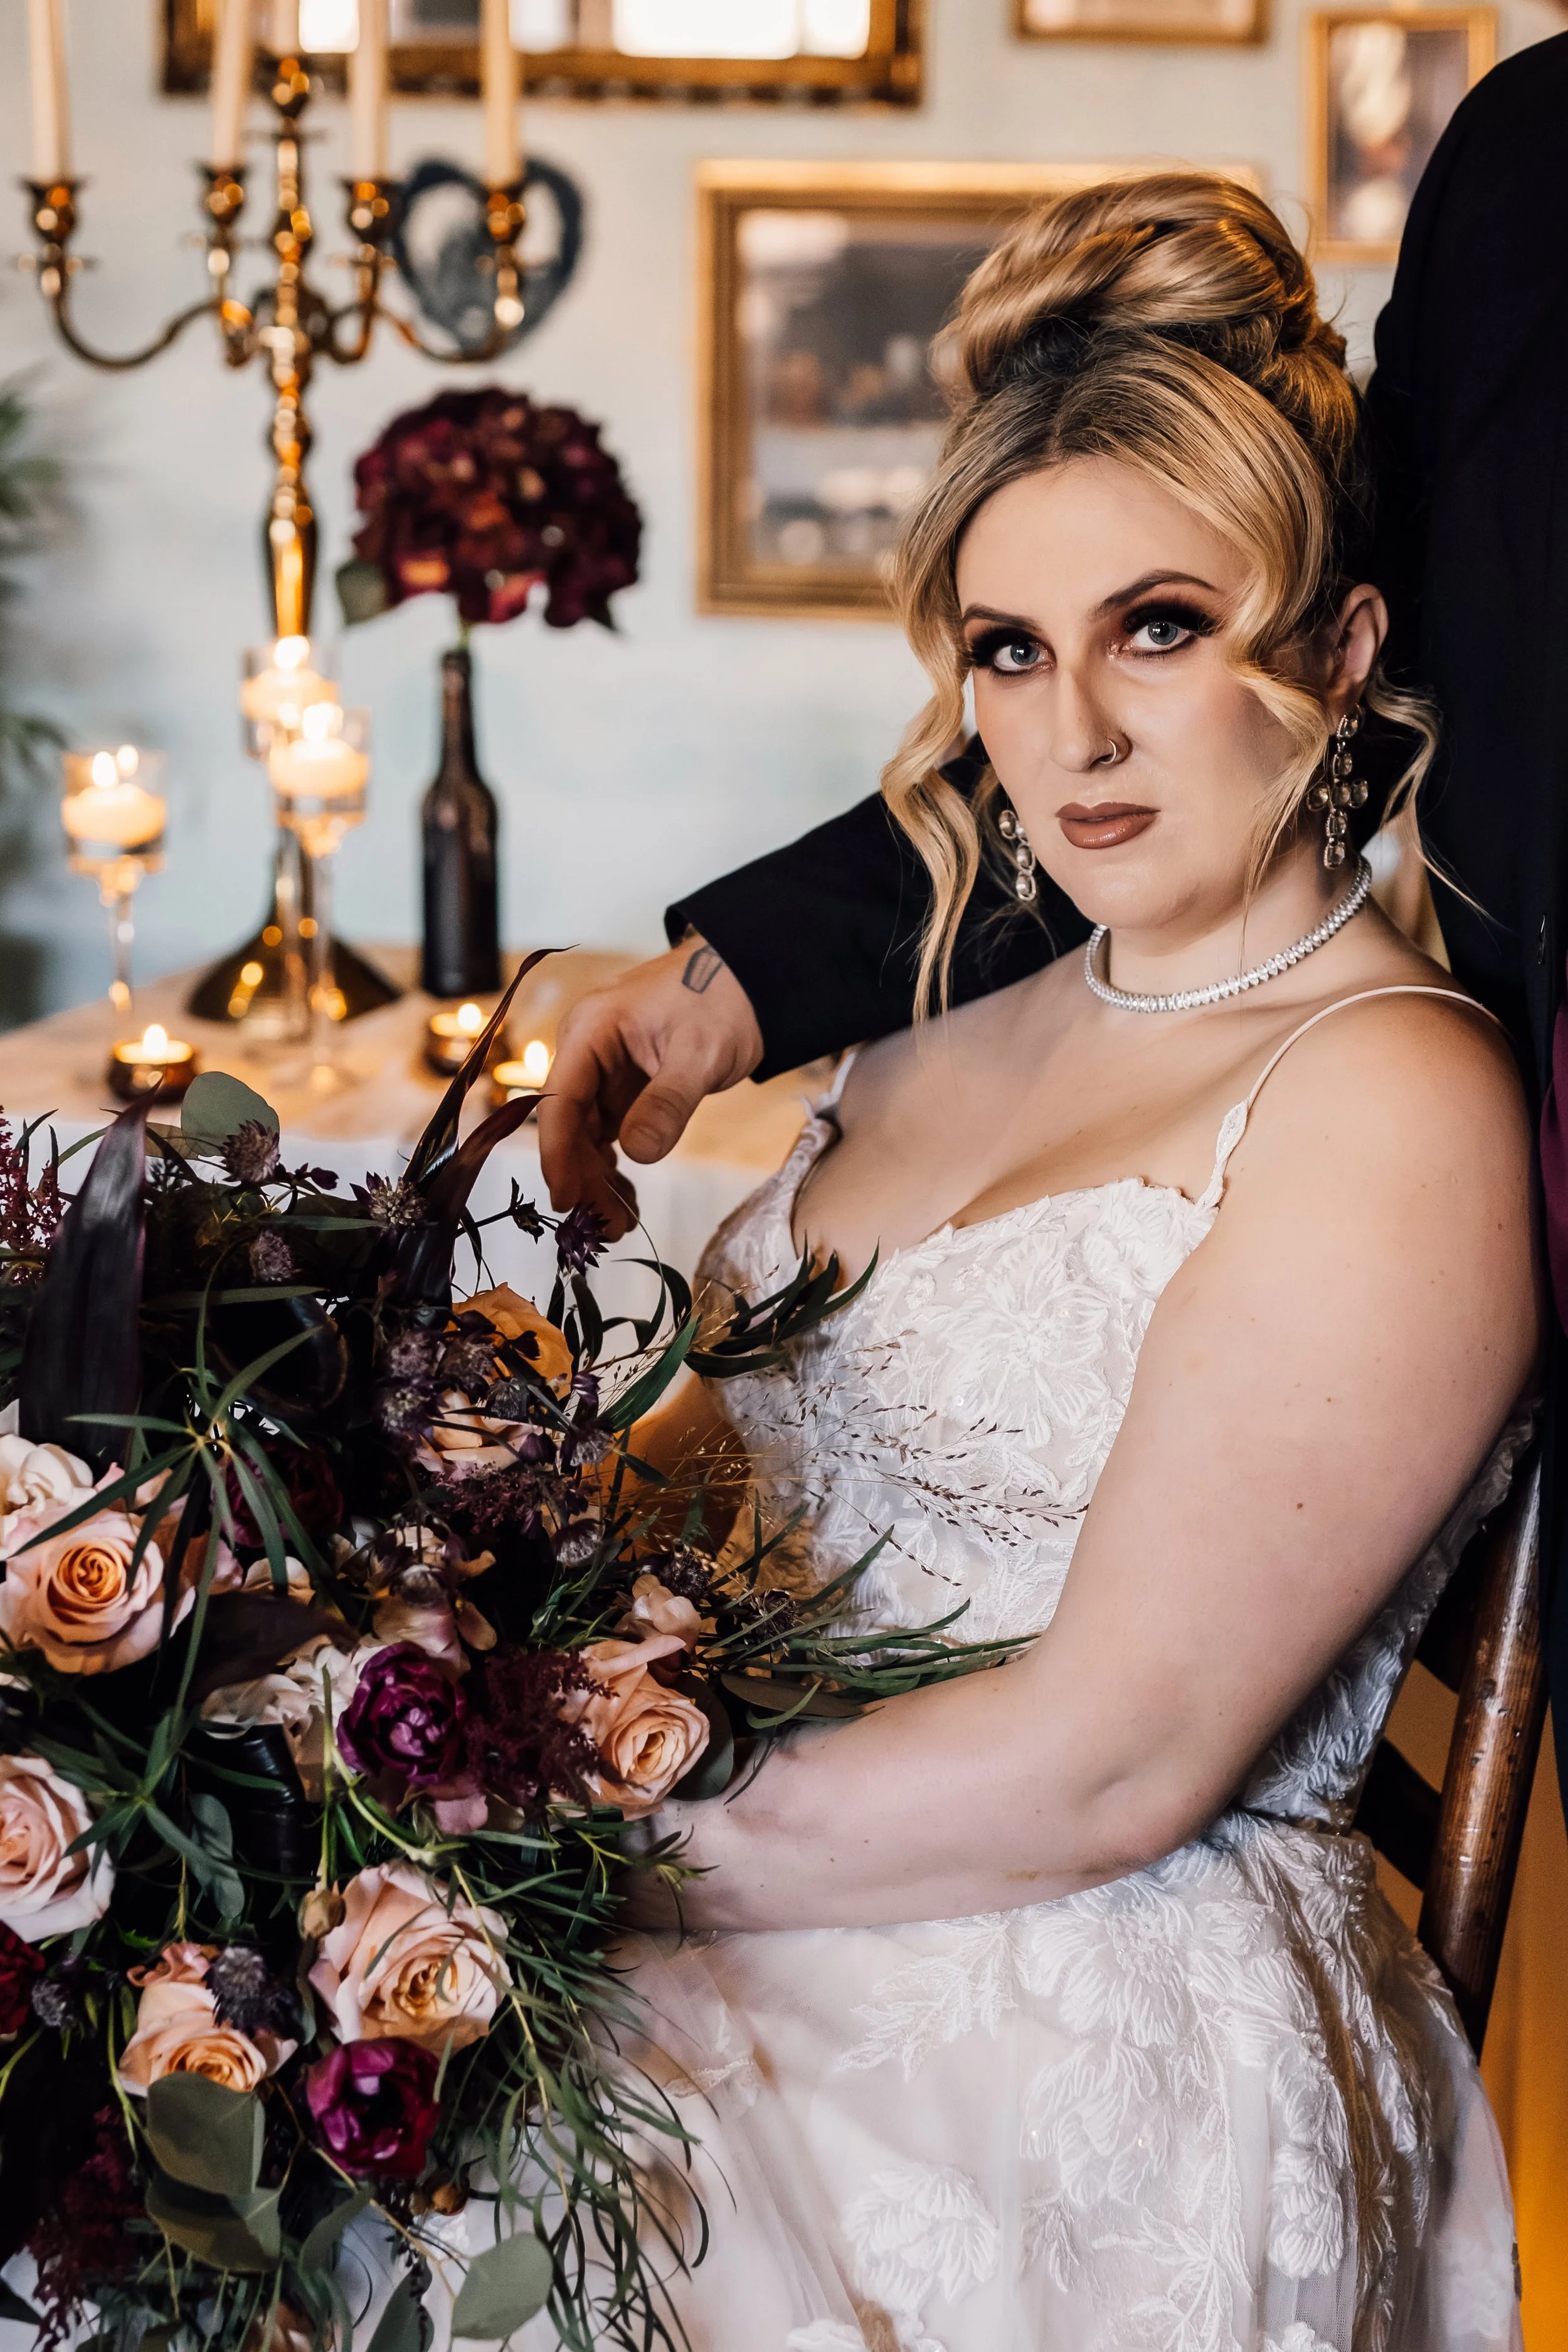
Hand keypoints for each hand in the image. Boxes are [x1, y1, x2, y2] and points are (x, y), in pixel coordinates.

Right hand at [537, 937, 763, 1237]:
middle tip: (609, 1227)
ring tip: (620, 1223)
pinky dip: (616, 1163)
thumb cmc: (724, 999)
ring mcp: (603, 1070)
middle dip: (583, 1177)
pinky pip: (609, 1131)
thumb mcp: (700, 1053)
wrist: (752, 977)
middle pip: (570, 1124)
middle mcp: (586, 1051)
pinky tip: (627, 1195)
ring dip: (598, 1177)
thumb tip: (635, 1153)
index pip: (559, 1101)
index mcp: (589, 1032)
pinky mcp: (625, 1085)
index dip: (558, 1154)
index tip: (566, 1200)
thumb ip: (668, 1102)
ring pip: (587, 1134)